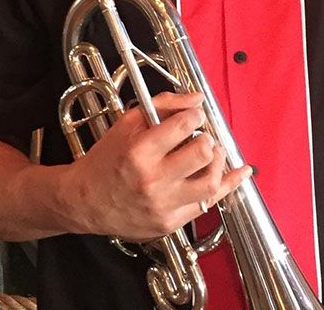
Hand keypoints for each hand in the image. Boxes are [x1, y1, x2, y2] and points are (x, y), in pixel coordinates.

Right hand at [61, 91, 251, 240]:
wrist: (83, 201)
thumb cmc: (106, 159)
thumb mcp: (127, 123)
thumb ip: (164, 105)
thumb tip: (197, 99)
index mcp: (140, 152)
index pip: (184, 125)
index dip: (195, 115)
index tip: (194, 116)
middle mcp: (152, 181)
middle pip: (201, 153)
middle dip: (208, 139)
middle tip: (202, 136)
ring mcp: (162, 206)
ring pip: (210, 183)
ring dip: (218, 162)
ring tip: (211, 153)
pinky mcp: (169, 224)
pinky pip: (207, 206)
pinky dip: (226, 186)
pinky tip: (239, 173)